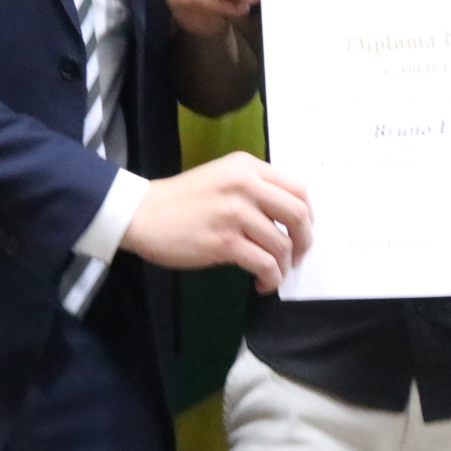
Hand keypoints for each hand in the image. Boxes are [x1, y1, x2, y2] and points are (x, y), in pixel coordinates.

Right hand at [120, 152, 311, 292]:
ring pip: (282, 244)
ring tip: (273, 274)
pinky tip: (262, 284)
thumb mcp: (222, 176)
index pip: (298, 189)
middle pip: (298, 215)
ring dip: (284, 266)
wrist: (142, 213)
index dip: (308, 215)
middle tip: (297, 256)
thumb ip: (254, 187)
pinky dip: (270, 278)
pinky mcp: (224, 242)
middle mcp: (245, 185)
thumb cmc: (182, 199)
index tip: (302, 232)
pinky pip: (264, 264)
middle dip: (304, 241)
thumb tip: (288, 216)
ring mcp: (235, 214)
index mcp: (247, 167)